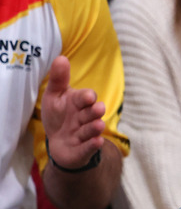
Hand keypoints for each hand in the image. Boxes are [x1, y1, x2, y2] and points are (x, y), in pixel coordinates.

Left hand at [41, 55, 105, 169]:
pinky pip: (89, 148)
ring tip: (98, 125)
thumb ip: (58, 79)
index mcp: (79, 103)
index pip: (85, 98)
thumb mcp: (54, 96)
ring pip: (91, 130)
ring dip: (94, 128)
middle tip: (97, 108)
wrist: (59, 143)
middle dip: (95, 112)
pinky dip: (92, 145)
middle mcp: (85, 118)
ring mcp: (85, 134)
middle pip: (92, 114)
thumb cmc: (59, 117)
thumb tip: (61, 57)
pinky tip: (97, 142)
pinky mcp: (84, 150)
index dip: (87, 97)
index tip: (88, 97)